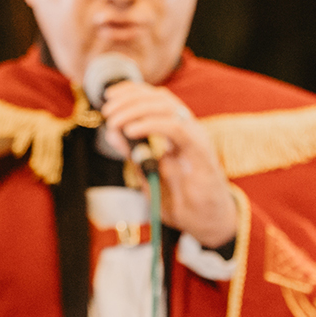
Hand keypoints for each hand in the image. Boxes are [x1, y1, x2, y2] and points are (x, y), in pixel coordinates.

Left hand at [101, 82, 236, 247]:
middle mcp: (189, 129)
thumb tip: (111, 132)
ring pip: (167, 108)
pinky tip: (131, 131)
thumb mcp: (148, 175)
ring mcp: (196, 138)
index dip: (131, 91)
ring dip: (136, 109)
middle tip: (107, 110)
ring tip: (114, 121)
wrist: (208, 225)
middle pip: (160, 98)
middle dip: (130, 99)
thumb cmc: (182, 202)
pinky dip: (151, 125)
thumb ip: (133, 154)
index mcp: (177, 131)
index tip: (108, 95)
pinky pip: (176, 129)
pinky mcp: (201, 152)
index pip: (156, 99)